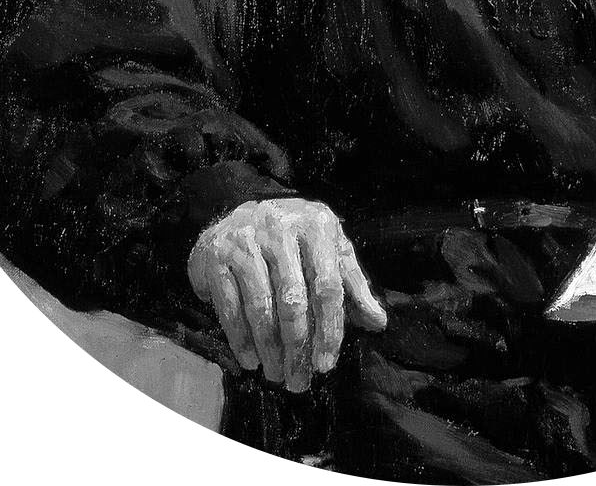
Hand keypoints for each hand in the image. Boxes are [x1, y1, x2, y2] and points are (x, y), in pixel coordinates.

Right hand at [187, 198, 386, 390]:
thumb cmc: (294, 239)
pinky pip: (230, 306)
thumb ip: (352, 284)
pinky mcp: (217, 256)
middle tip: (299, 381)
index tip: (326, 365)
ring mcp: (245, 240)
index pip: (327, 285)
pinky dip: (241, 339)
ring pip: (260, 306)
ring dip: (270, 348)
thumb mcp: (328, 250)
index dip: (329, 329)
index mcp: (315, 225)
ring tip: (277, 374)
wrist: (239, 214)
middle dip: (297, 347)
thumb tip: (378, 322)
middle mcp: (280, 228)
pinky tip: (250, 360)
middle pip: (293, 299)